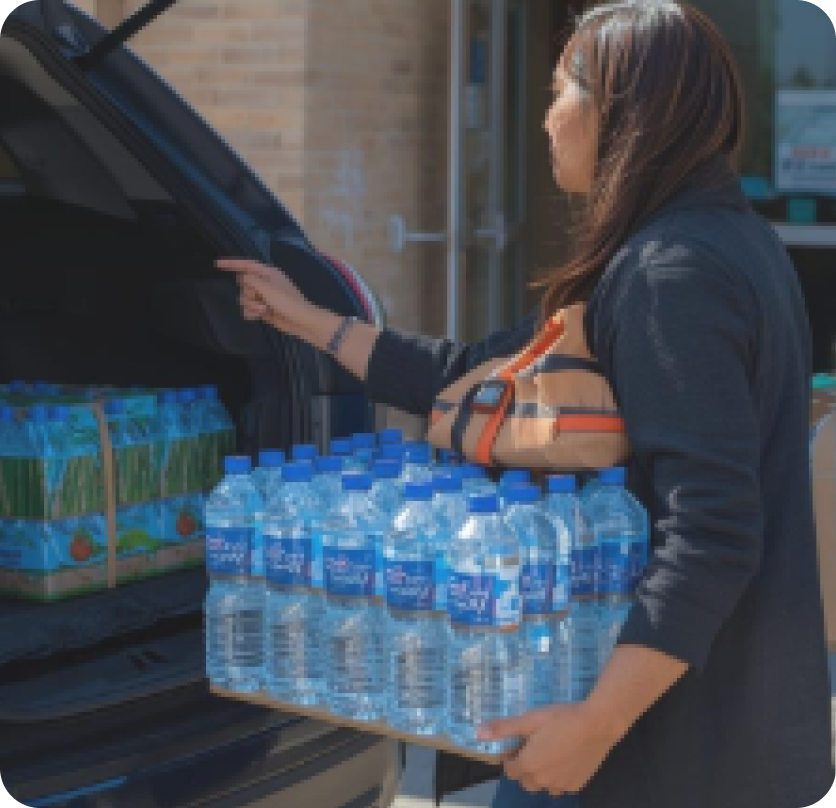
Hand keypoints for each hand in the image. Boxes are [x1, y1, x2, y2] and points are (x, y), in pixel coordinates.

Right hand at [216, 258, 318, 339]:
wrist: (300, 321)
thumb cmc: (287, 302)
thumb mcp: (267, 287)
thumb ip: (251, 280)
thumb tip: (242, 277)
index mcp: (268, 273)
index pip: (246, 265)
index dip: (231, 263)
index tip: (217, 264)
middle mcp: (265, 283)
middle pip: (243, 284)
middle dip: (247, 293)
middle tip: (259, 298)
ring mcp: (264, 297)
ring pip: (244, 298)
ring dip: (251, 305)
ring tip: (263, 309)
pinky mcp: (263, 309)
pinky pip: (248, 309)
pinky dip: (253, 313)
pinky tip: (262, 315)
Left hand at [478, 702, 623, 797]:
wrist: (597, 724)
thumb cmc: (560, 719)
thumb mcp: (529, 719)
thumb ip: (503, 728)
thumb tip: (477, 733)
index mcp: (528, 766)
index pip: (509, 769)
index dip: (511, 755)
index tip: (519, 742)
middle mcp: (542, 781)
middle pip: (525, 780)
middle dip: (524, 766)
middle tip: (534, 744)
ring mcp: (561, 786)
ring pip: (542, 785)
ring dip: (541, 774)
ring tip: (549, 750)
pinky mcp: (577, 785)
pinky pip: (560, 786)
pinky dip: (558, 776)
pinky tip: (564, 758)